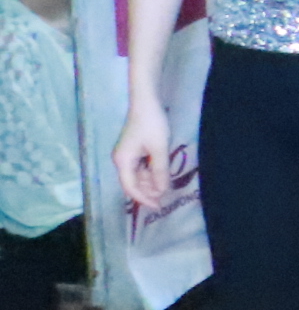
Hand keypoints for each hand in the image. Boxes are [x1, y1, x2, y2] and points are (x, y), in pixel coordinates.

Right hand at [114, 97, 177, 214]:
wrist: (146, 102)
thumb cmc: (152, 124)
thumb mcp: (159, 149)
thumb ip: (160, 171)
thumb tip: (161, 191)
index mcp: (123, 161)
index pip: (130, 187)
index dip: (143, 199)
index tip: (157, 206)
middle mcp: (121, 160)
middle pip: (133, 182)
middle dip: (148, 191)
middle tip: (166, 198)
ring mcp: (127, 155)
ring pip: (138, 175)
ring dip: (151, 182)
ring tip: (166, 188)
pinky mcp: (134, 149)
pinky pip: (141, 167)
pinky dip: (151, 173)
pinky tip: (162, 175)